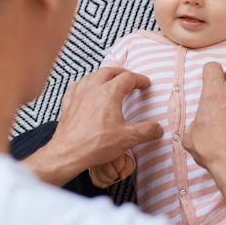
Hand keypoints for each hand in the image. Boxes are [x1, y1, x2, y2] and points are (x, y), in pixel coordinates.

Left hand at [24, 68, 162, 185]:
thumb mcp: (127, 138)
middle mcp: (93, 88)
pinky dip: (83, 84)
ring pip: (92, 76)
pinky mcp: (67, 104)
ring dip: (103, 75)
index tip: (145, 84)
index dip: (139, 79)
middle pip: (109, 71)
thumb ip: (146, 131)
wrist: (68, 153)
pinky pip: (75, 87)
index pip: (128, 78)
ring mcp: (78, 94)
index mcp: (109, 92)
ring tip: (109, 80)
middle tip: (129, 78)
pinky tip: (83, 88)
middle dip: (122, 73)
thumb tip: (158, 128)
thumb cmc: (97, 144)